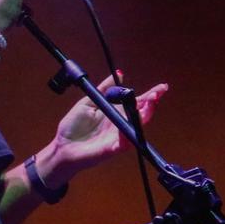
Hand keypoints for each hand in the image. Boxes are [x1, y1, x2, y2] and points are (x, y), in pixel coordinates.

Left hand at [48, 73, 168, 181]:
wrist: (62, 146)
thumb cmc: (73, 127)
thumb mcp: (88, 102)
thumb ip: (104, 89)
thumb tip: (119, 73)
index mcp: (115, 113)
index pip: (137, 102)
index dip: (150, 95)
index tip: (162, 88)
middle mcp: (120, 124)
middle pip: (142, 114)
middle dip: (151, 104)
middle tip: (156, 95)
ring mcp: (117, 138)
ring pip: (137, 128)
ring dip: (144, 117)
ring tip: (148, 105)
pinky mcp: (111, 149)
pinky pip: (123, 144)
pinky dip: (127, 135)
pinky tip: (128, 126)